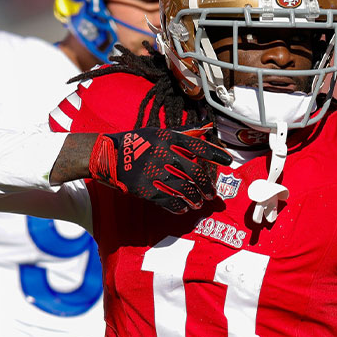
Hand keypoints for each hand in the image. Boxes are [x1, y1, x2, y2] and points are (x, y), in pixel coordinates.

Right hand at [89, 126, 232, 213]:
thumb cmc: (138, 142)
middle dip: (207, 186)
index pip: (198, 147)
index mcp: (168, 138)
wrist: (108, 155)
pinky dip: (179, 206)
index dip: (216, 154)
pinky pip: (169, 200)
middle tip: (212, 193)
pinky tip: (184, 208)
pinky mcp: (146, 189)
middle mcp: (163, 155)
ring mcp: (155, 173)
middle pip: (195, 173)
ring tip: (200, 202)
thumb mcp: (159, 132)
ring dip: (196, 198)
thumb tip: (207, 128)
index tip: (228, 161)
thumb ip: (185, 133)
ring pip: (185, 190)